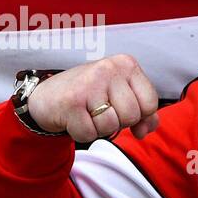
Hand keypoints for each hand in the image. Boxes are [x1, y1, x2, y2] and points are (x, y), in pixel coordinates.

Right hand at [25, 54, 160, 143]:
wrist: (47, 97)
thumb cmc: (90, 97)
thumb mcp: (121, 97)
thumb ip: (144, 113)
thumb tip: (144, 131)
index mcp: (126, 64)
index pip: (150, 103)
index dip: (139, 115)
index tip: (120, 108)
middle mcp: (108, 68)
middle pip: (131, 116)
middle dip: (117, 121)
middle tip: (99, 110)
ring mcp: (89, 83)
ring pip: (111, 126)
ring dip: (99, 128)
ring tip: (87, 113)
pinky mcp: (71, 101)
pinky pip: (90, 134)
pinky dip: (82, 133)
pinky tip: (74, 118)